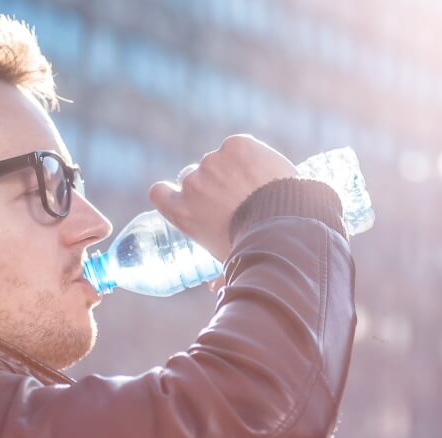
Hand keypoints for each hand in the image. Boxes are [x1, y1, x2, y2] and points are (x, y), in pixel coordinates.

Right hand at [148, 134, 296, 266]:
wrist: (282, 224)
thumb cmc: (255, 251)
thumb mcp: (231, 265)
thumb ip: (219, 276)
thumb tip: (216, 288)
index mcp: (182, 212)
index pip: (159, 193)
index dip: (172, 193)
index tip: (189, 198)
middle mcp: (191, 183)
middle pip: (194, 176)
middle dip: (211, 184)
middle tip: (238, 198)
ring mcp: (213, 161)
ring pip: (220, 161)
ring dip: (234, 169)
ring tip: (260, 189)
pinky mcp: (236, 145)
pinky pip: (240, 147)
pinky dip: (251, 156)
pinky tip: (266, 173)